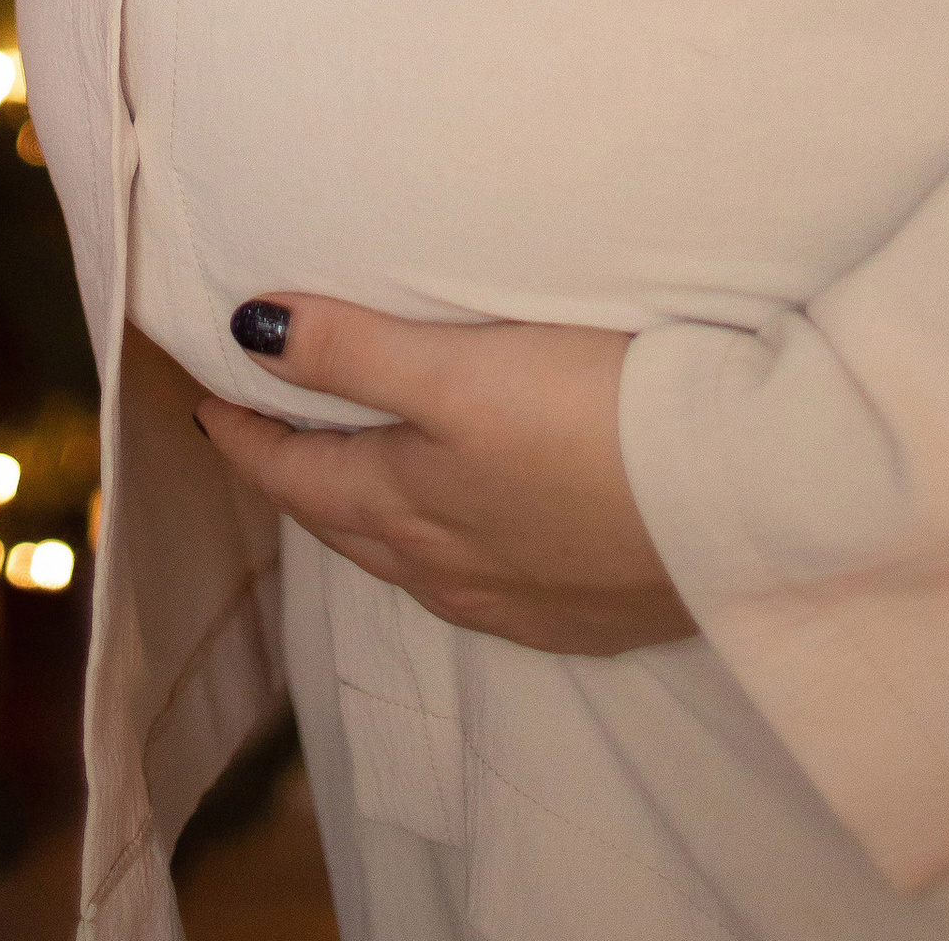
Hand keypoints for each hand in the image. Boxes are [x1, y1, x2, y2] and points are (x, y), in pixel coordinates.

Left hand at [191, 293, 695, 655]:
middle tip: (268, 437)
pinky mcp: (583, 616)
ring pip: (412, 561)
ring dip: (372, 520)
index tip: (208, 404)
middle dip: (299, 480)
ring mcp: (518, 603)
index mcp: (405, 508)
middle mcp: (448, 570)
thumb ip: (353, 351)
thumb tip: (248, 331)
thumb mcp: (461, 369)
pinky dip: (447, 555)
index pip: (295, 476)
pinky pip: (482, 590)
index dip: (245, 437)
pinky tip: (471, 539)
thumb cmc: (594, 420)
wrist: (739, 507)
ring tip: (358, 478)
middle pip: (345, 525)